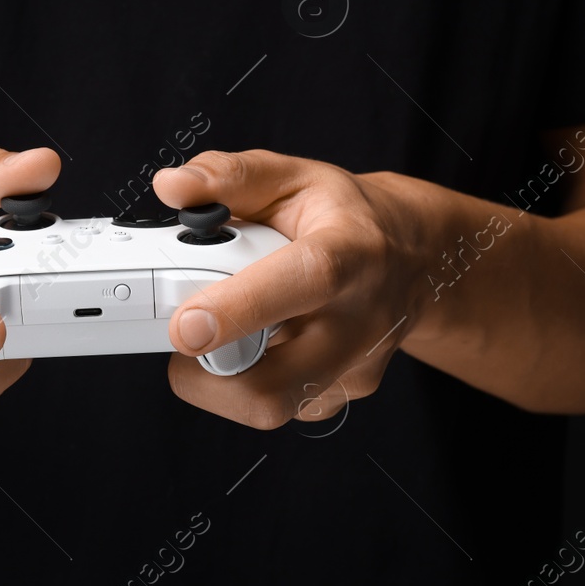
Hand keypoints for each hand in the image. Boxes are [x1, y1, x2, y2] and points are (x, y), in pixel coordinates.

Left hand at [152, 150, 429, 429]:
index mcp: (349, 252)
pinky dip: (249, 384)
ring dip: (221, 381)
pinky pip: (280, 408)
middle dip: (208, 374)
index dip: (240, 309)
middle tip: (184, 332)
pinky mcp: (343, 394)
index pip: (302, 283)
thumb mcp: (293, 177)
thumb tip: (172, 187)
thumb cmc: (344, 217)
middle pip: (278, 383)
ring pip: (272, 407)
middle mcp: (358, 319)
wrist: (412, 259)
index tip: (185, 327)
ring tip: (221, 333)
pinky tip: (258, 345)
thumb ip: (229, 177)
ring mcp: (354, 366)